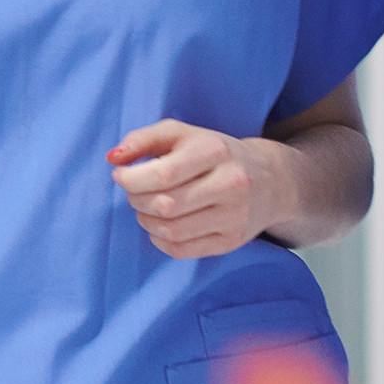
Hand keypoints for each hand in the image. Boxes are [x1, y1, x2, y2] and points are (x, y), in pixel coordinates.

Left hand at [109, 119, 293, 258]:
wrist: (270, 179)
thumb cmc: (213, 152)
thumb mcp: (180, 134)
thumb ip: (142, 139)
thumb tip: (112, 158)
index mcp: (214, 152)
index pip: (163, 174)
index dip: (131, 179)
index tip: (120, 175)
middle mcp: (230, 185)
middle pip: (165, 205)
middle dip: (136, 199)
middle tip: (135, 191)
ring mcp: (235, 217)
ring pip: (172, 231)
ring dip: (146, 220)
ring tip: (147, 207)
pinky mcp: (232, 241)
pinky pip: (182, 250)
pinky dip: (159, 240)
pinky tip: (161, 224)